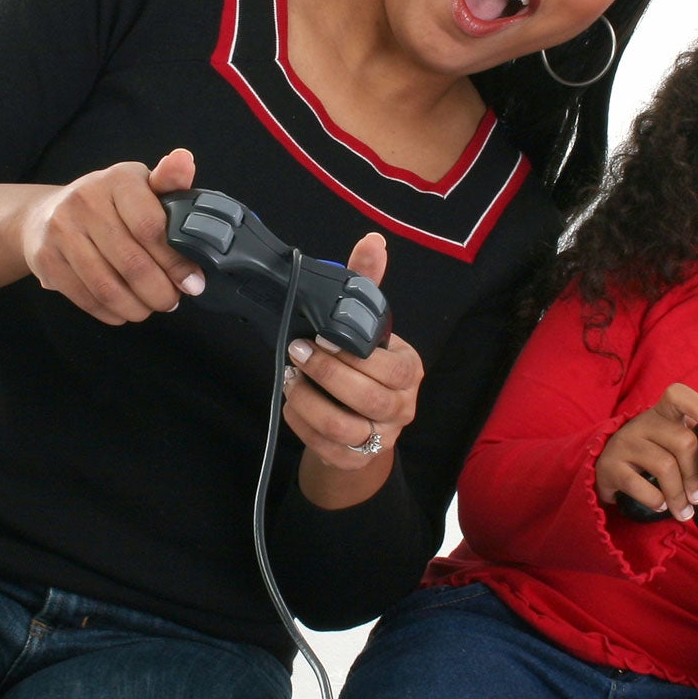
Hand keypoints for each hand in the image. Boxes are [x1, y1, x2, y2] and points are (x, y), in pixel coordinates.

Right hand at [16, 149, 205, 323]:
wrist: (45, 214)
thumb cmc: (109, 204)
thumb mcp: (141, 186)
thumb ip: (170, 181)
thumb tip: (184, 160)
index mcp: (118, 179)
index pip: (151, 227)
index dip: (176, 262)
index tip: (192, 283)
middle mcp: (86, 200)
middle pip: (132, 263)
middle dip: (160, 292)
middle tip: (172, 301)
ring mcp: (61, 230)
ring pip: (108, 287)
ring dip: (137, 307)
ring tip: (150, 308)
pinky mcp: (46, 258)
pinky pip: (85, 298)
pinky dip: (111, 312)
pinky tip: (124, 310)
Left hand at [285, 233, 422, 506]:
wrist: (357, 424)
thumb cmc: (360, 366)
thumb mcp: (366, 325)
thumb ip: (366, 284)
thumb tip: (372, 241)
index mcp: (408, 369)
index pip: (388, 366)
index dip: (351, 355)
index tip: (319, 336)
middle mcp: (402, 406)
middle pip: (369, 398)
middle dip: (326, 374)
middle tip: (295, 353)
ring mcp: (379, 436)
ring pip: (343, 426)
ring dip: (308, 400)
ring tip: (289, 378)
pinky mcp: (353, 458)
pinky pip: (323, 444)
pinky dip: (300, 422)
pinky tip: (290, 401)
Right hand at [595, 383, 697, 521]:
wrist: (604, 467)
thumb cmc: (646, 454)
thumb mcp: (667, 441)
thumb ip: (692, 445)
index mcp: (662, 414)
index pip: (678, 395)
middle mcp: (642, 424)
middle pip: (682, 440)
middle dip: (695, 475)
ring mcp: (625, 443)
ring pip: (664, 466)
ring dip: (679, 495)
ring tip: (684, 511)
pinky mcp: (610, 465)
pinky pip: (639, 485)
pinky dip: (655, 500)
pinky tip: (660, 505)